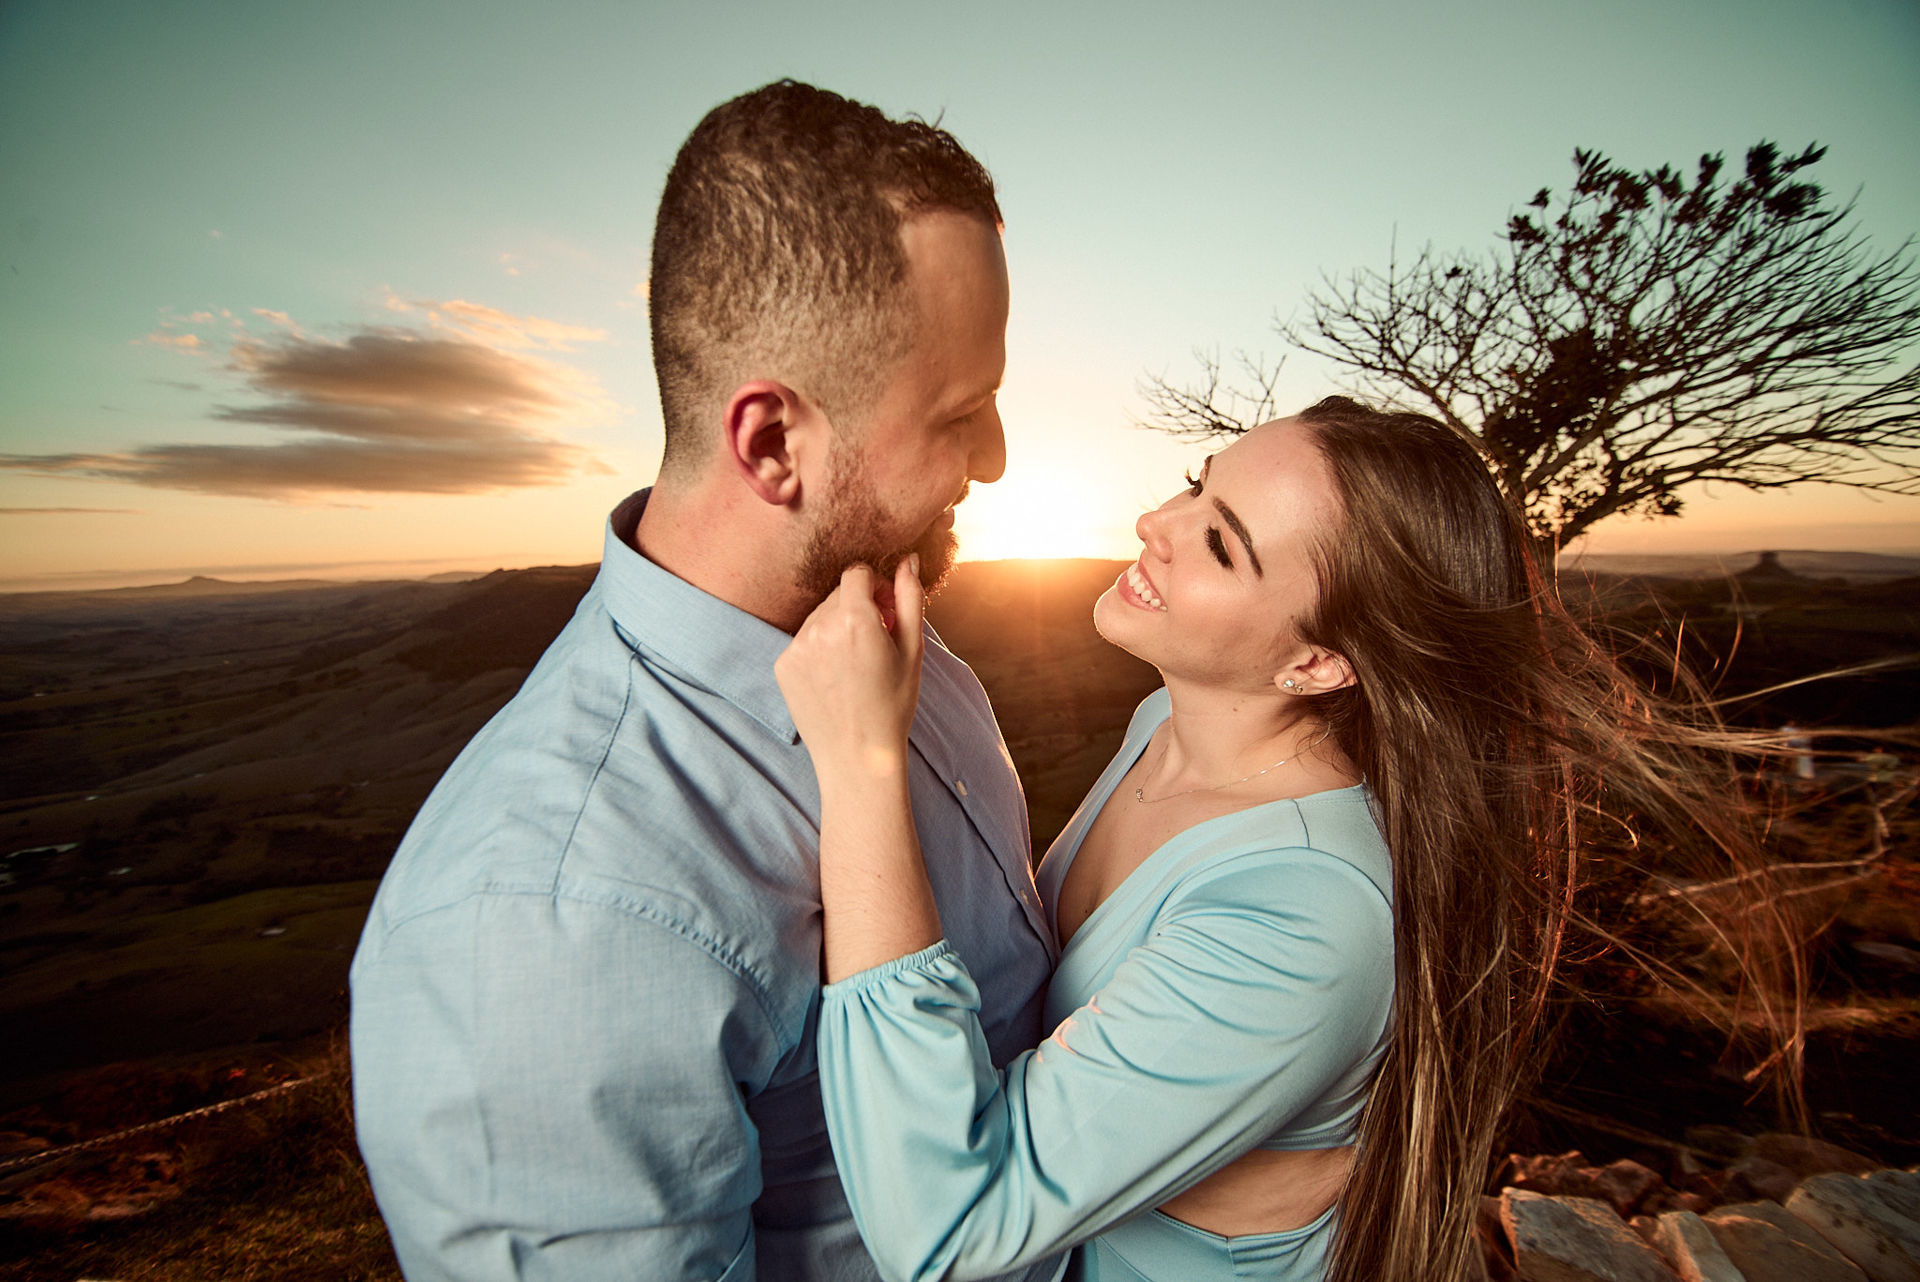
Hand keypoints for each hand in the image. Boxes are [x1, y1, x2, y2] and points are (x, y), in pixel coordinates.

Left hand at [776, 557, 925, 789]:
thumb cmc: (893, 705)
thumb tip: (907, 560)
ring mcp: (796, 647)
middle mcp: (819, 627)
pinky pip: (803, 640)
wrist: (857, 757)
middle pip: (838, 593)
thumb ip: (910, 598)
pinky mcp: (782, 665)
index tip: (887, 611)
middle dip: (858, 606)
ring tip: (855, 665)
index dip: (876, 586)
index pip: (857, 572)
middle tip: (876, 642)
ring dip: (838, 627)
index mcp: (855, 619)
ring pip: (819, 616)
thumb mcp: (913, 650)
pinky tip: (835, 678)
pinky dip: (819, 648)